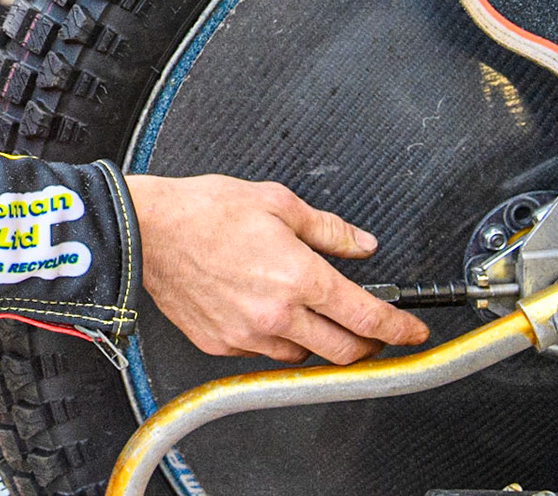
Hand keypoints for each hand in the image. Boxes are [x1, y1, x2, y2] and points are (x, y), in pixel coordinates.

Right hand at [124, 173, 428, 364]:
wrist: (145, 232)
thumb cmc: (201, 212)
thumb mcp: (275, 202)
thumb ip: (327, 229)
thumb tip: (361, 244)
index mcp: (298, 276)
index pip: (367, 317)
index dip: (400, 328)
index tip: (412, 331)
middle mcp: (277, 314)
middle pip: (344, 351)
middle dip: (367, 344)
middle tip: (369, 329)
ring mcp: (247, 335)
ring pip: (303, 355)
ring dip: (318, 341)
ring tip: (306, 312)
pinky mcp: (221, 345)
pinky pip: (262, 353)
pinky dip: (274, 339)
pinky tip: (264, 312)